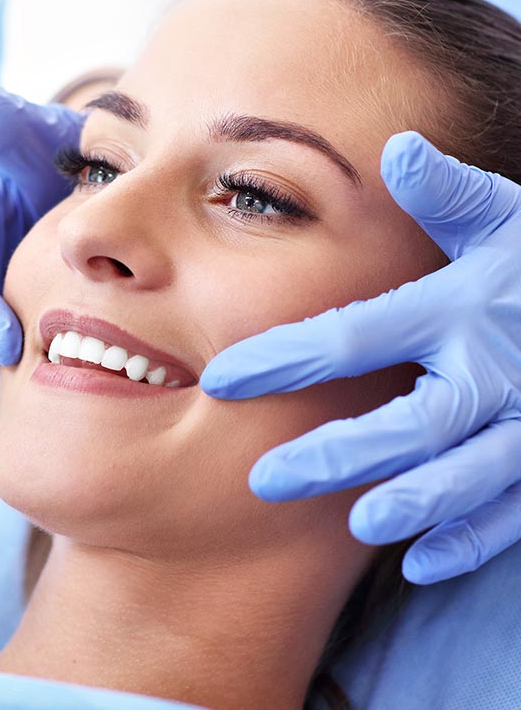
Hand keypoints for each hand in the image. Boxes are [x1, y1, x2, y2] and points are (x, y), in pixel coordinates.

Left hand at [201, 131, 520, 583]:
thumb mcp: (505, 218)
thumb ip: (448, 194)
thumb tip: (395, 148)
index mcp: (461, 306)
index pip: (357, 334)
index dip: (285, 358)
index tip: (218, 379)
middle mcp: (496, 368)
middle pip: (411, 420)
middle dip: (337, 454)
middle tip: (265, 481)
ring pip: (468, 472)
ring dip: (414, 501)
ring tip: (356, 525)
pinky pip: (517, 506)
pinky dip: (475, 535)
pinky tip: (421, 560)